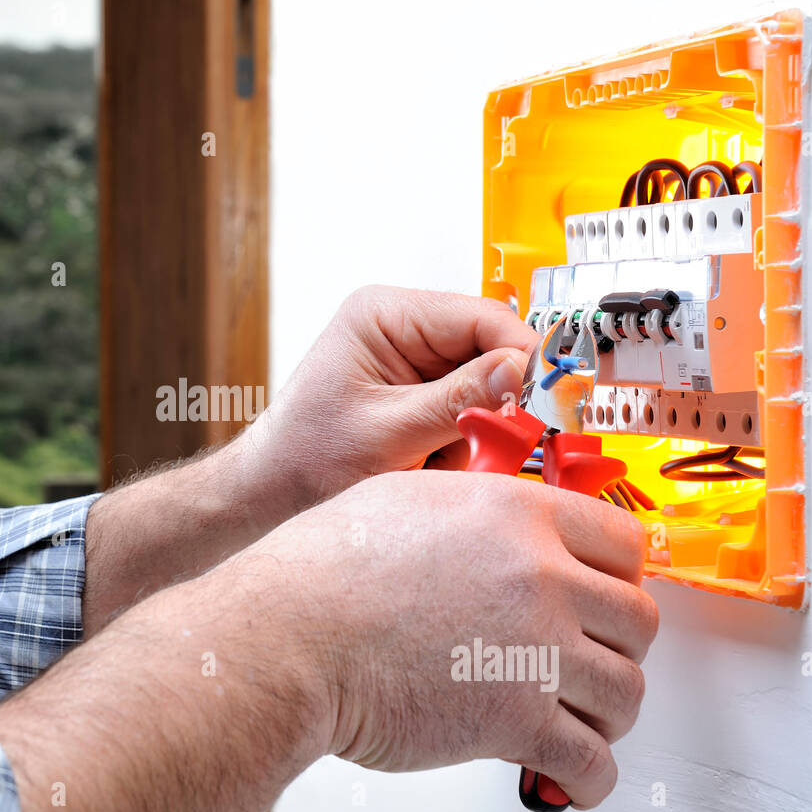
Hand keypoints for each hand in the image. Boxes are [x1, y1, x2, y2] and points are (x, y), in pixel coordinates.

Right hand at [231, 468, 656, 807]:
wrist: (287, 637)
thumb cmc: (319, 573)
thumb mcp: (402, 500)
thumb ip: (466, 509)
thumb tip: (485, 527)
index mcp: (516, 514)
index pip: (623, 541)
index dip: (622, 574)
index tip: (610, 594)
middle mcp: (539, 577)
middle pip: (637, 619)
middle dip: (620, 647)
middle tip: (595, 659)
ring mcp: (535, 650)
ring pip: (626, 691)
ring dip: (609, 713)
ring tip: (583, 720)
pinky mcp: (515, 720)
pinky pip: (591, 760)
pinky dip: (592, 778)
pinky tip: (574, 778)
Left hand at [246, 285, 537, 509]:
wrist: (269, 497)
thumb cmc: (303, 459)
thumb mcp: (386, 432)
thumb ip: (456, 402)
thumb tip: (520, 373)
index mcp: (385, 314)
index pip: (483, 318)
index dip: (521, 359)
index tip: (542, 403)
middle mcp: (403, 330)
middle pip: (492, 354)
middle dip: (492, 407)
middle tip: (485, 447)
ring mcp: (412, 365)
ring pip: (487, 392)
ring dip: (472, 436)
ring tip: (427, 465)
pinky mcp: (419, 399)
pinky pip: (469, 418)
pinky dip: (459, 450)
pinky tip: (423, 467)